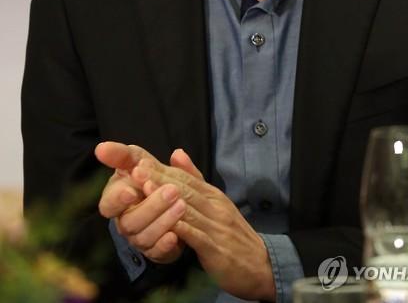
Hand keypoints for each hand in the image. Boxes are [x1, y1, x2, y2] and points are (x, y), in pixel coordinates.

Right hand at [95, 142, 185, 263]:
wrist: (170, 197)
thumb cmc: (148, 176)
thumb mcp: (138, 161)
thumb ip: (122, 154)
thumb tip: (101, 148)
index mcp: (117, 200)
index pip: (108, 204)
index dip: (118, 199)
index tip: (131, 191)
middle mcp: (124, 221)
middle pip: (130, 221)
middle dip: (151, 206)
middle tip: (172, 190)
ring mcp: (138, 238)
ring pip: (144, 236)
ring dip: (163, 221)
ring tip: (181, 205)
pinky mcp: (155, 250)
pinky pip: (157, 252)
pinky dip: (165, 245)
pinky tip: (175, 235)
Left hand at [132, 150, 276, 300]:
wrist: (260, 264)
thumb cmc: (232, 234)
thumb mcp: (216, 204)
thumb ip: (195, 179)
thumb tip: (177, 153)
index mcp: (213, 195)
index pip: (186, 179)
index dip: (163, 170)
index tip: (140, 162)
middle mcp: (215, 206)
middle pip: (185, 190)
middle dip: (159, 179)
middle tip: (137, 170)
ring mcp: (216, 227)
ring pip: (189, 209)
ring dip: (166, 199)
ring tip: (145, 189)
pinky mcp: (216, 249)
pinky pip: (197, 236)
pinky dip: (182, 229)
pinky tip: (167, 224)